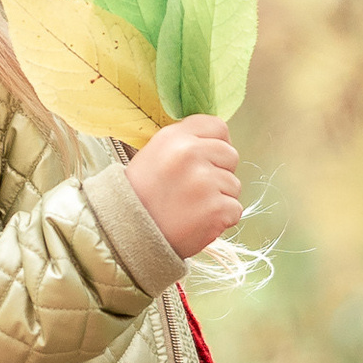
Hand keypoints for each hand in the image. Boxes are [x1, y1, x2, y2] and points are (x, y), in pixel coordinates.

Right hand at [126, 115, 241, 256]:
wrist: (127, 235)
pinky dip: (221, 220)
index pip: (217, 126)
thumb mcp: (154, 154)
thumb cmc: (141, 197)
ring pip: (234, 185)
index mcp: (174, 137)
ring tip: (191, 207)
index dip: (216, 144)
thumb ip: (185, 143)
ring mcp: (204, 181)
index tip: (206, 160)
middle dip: (219, 173)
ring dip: (219, 198)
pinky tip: (198, 222)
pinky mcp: (215, 209)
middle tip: (194, 190)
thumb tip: (218, 140)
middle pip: (230, 155)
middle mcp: (190, 153)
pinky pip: (235, 210)